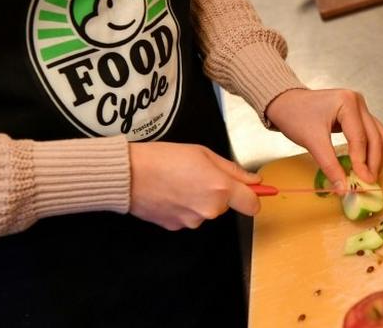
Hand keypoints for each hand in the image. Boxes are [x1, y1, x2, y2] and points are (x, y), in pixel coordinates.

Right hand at [128, 142, 260, 230]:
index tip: (249, 190)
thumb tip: (253, 181)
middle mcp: (210, 210)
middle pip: (226, 205)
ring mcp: (192, 221)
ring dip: (199, 199)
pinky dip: (183, 207)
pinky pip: (189, 216)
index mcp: (221, 189)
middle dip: (218, 192)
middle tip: (198, 174)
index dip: (252, 197)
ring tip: (179, 182)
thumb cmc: (164, 158)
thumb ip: (232, 170)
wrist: (129, 175)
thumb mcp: (204, 153)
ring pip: (206, 211)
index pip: (253, 204)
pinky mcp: (176, 227)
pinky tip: (170, 193)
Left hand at [266, 89, 382, 191]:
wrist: (286, 103)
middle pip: (375, 136)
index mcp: (347, 102)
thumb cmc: (295, 116)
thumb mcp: (312, 141)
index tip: (363, 181)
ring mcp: (360, 107)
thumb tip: (343, 188)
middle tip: (369, 182)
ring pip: (379, 135)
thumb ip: (329, 165)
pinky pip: (373, 133)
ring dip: (377, 156)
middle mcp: (358, 102)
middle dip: (374, 161)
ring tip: (370, 175)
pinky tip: (368, 164)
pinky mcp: (358, 115)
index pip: (360, 138)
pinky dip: (373, 150)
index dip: (362, 162)